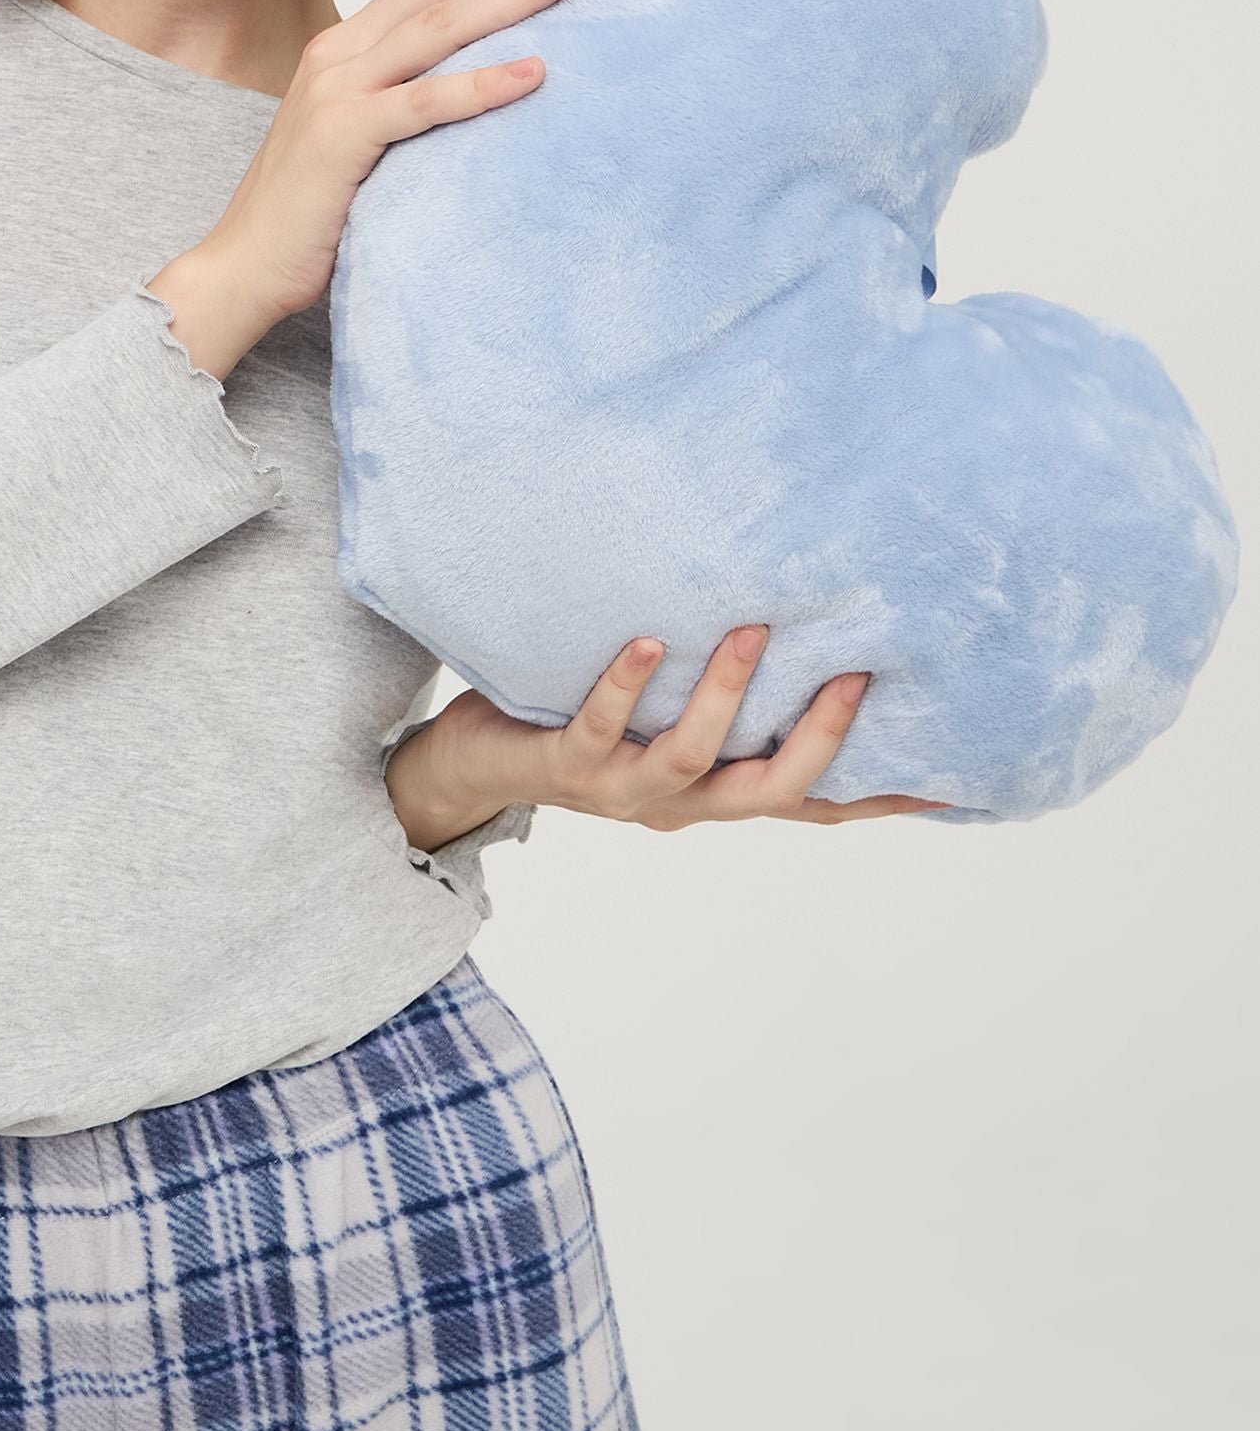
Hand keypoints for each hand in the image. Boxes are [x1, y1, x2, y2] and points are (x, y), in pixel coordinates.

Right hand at [197, 0, 586, 322]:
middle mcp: (341, 53)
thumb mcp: (362, 140)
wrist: (241, 266)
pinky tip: (534, 71)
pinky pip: (425, 103)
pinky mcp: (342, 135)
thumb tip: (477, 94)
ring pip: (440, 27)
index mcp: (347, 47)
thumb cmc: (310, 214)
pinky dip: (481, 85)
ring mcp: (338, 90)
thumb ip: (406, 104)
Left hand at [454, 623, 954, 829]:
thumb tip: (788, 626)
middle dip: (818, 736)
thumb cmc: (587, 727)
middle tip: (857, 671)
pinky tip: (646, 641)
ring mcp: (624, 788)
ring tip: (751, 629)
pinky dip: (626, 684)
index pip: (814, 804)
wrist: (476, 766)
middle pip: (772, 788)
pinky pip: (600, 727)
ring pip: (692, 756)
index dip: (881, 800)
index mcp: (716, 794)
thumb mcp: (670, 717)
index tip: (955, 785)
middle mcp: (681, 802)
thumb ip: (728, 695)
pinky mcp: (566, 764)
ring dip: (726, 694)